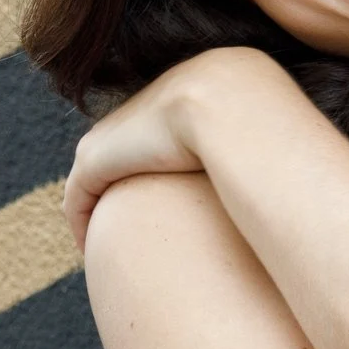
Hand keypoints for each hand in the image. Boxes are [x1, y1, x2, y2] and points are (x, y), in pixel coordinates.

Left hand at [64, 49, 267, 247]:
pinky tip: (89, 251)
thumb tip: (272, 170)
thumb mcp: (260, 131)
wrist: (231, 105)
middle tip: (128, 232)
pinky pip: (77, 198)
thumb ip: (255, 148)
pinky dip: (80, 223)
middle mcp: (137, 109)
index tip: (159, 205)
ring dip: (93, 214)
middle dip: (118, 191)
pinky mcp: (94, 159)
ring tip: (103, 248)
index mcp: (176, 96)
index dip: (152, 170)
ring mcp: (112, 133)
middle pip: (118, 155)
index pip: (154, 135)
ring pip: (91, 180)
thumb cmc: (262, 125)